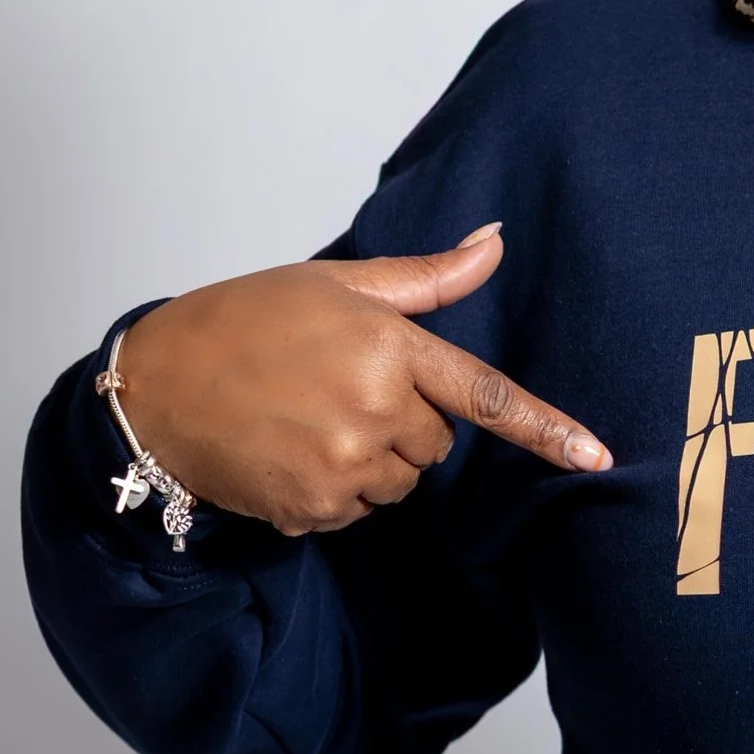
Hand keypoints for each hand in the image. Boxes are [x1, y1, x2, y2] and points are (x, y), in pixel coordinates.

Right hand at [112, 223, 609, 535]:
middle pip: (437, 443)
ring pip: (400, 482)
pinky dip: (333, 492)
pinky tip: (288, 454)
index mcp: (387, 347)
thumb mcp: (334, 284)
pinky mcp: (315, 509)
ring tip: (305, 420)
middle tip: (334, 390)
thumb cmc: (242, 322)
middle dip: (403, 422)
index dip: (547, 429)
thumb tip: (495, 242)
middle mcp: (374, 410)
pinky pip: (357, 512)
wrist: (154, 387)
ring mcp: (344, 465)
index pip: (485, 395)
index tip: (598, 458)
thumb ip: (425, 278)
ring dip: (370, 460)